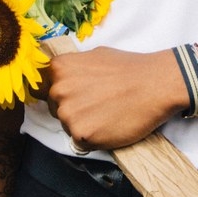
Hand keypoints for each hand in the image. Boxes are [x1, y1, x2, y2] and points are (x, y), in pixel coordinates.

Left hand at [46, 46, 185, 150]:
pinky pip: (80, 141)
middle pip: (55, 107)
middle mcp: (58, 90)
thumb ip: (74, 68)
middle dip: (71, 107)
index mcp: (59, 68)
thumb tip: (64, 77)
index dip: (58, 92)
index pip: (43, 86)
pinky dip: (93, 137)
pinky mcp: (82, 135)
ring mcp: (69, 114)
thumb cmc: (129, 68)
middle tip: (96, 103)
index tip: (72, 95)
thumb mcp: (95, 56)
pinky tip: (109, 124)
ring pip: (67, 125)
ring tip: (106, 113)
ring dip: (82, 123)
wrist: (154, 84)